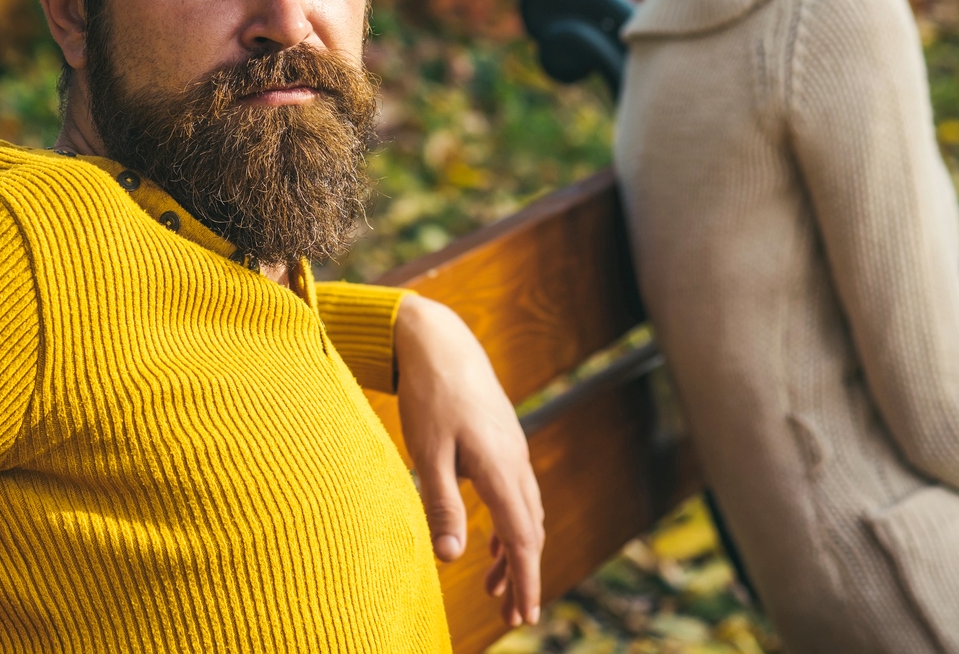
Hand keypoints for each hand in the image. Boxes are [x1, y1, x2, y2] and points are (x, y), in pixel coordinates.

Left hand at [394, 293, 544, 626]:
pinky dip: (511, 526)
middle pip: (530, 532)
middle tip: (515, 616)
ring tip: (495, 589)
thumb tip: (450, 558)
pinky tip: (494, 543)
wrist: (440, 341)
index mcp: (500, 468)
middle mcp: (516, 461)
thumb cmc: (429, 394)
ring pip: (525, 514)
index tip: (525, 617)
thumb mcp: (428, 452)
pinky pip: (517, 495)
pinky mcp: (503, 443)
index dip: (525, 581)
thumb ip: (442, 505)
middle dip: (524, 576)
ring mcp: (513, 450)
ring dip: (516, 554)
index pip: (521, 539)